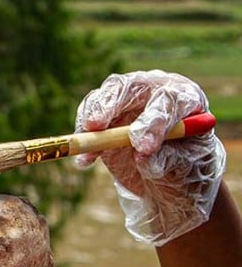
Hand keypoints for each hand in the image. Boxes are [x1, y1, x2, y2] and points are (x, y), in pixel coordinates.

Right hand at [75, 70, 225, 245]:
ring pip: (104, 96)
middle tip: (96, 126)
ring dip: (92, 117)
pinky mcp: (105, 113)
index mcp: (184, 98)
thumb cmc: (184, 170)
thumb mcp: (183, 170)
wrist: (168, 180)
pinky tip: (85, 160)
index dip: (152, 122)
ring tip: (85, 141)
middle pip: (129, 87)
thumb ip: (166, 161)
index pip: (167, 101)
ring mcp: (127, 99)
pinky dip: (82, 136)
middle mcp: (154, 90)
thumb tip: (142, 157)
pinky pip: (88, 115)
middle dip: (110, 105)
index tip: (142, 148)